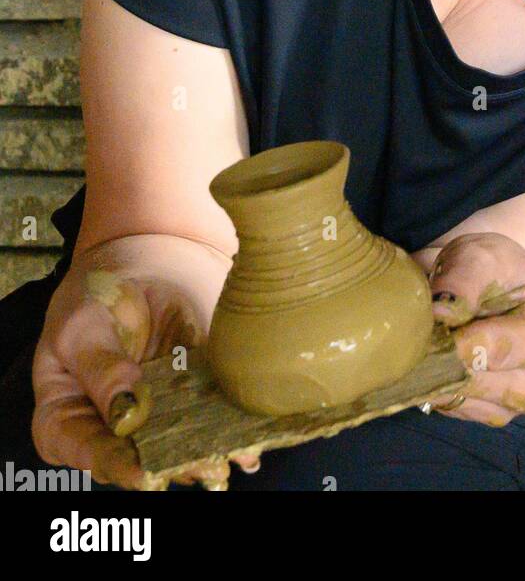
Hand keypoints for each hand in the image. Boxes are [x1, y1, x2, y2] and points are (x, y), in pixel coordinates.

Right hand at [32, 263, 260, 489]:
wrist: (144, 264)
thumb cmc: (95, 296)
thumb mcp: (85, 325)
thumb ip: (102, 368)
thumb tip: (126, 415)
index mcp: (64, 417)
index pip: (85, 451)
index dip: (113, 465)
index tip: (143, 474)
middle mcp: (107, 430)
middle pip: (135, 458)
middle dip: (170, 464)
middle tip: (203, 467)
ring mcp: (150, 419)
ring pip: (175, 446)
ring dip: (205, 456)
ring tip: (230, 457)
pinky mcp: (187, 402)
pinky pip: (206, 423)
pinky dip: (226, 434)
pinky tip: (247, 446)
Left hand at [425, 233, 524, 427]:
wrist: (497, 287)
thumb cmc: (498, 269)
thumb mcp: (485, 255)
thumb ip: (465, 277)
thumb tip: (440, 312)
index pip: (501, 351)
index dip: (461, 341)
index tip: (433, 323)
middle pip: (477, 380)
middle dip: (440, 354)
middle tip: (418, 326)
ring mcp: (512, 406)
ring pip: (457, 397)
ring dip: (431, 368)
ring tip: (424, 334)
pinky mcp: (483, 414)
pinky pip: (447, 405)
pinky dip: (430, 380)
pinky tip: (430, 353)